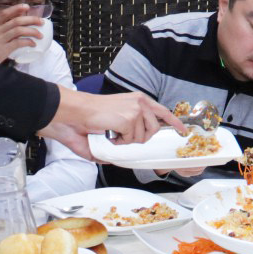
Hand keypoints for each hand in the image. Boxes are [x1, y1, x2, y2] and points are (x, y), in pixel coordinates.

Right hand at [0, 4, 45, 63]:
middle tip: (40, 21)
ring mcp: (0, 39)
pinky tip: (32, 44)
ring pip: (19, 30)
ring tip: (39, 34)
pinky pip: (18, 43)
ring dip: (32, 31)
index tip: (26, 6)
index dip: (16, 9)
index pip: (5, 13)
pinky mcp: (3, 49)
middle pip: (16, 21)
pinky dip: (27, 42)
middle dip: (30, 19)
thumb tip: (9, 33)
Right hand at [45, 89, 182, 161]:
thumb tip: (127, 153)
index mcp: (136, 100)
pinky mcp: (129, 118)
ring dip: (125, 141)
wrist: (70, 113)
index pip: (162, 111)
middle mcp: (139, 101)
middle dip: (138, 139)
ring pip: (142, 138)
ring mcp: (135, 109)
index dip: (173, 122)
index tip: (182, 130)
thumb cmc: (84, 119)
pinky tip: (107, 132)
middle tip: (118, 136)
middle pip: (154, 130)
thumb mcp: (110, 126)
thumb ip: (123, 136)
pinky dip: (118, 142)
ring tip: (109, 132)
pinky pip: (131, 140)